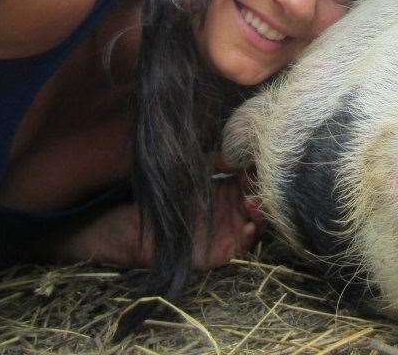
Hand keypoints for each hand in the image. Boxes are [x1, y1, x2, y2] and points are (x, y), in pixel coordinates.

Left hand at [43, 170, 263, 269]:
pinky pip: (242, 248)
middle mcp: (229, 211)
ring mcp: (226, 232)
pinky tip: (249, 221)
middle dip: (266, 192)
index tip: (264, 160)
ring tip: (255, 200)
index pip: (253, 181)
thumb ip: (213, 158)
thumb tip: (236, 144)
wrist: (131, 228)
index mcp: (226, 190)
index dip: (260, 172)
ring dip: (262, 213)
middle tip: (264, 181)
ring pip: (256, 224)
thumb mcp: (188, 171)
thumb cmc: (159, 197)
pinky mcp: (218, 253)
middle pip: (260, 202)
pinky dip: (251, 235)